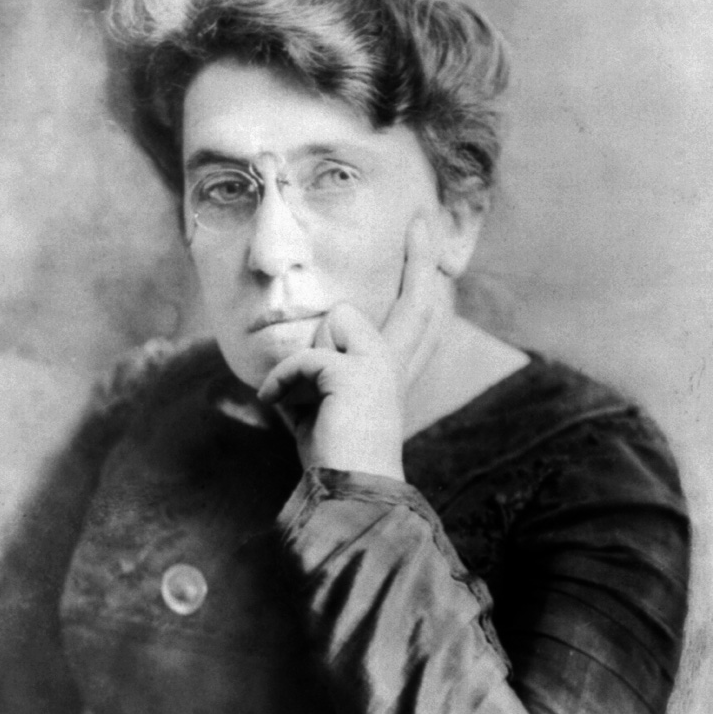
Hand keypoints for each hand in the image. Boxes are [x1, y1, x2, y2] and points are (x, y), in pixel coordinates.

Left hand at [257, 216, 441, 476]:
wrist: (344, 494)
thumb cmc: (330, 458)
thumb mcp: (323, 402)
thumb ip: (324, 364)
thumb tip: (327, 324)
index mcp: (391, 375)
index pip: (416, 322)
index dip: (424, 284)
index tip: (434, 253)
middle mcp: (395, 367)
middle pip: (418, 304)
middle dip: (420, 260)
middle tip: (424, 219)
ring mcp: (380, 367)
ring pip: (334, 320)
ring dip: (304, 358)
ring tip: (302, 401)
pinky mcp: (354, 372)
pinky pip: (301, 354)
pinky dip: (279, 381)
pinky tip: (278, 407)